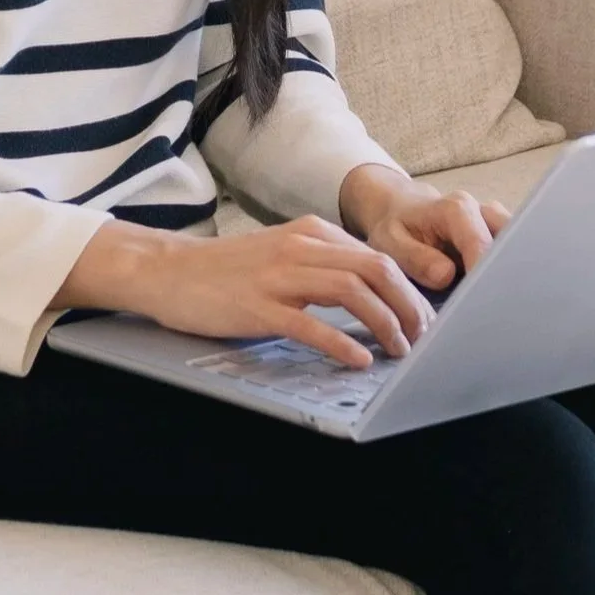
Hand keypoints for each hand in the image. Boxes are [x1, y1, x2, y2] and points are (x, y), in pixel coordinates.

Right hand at [53, 214, 435, 369]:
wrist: (170, 271)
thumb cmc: (229, 271)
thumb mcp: (282, 256)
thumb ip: (322, 267)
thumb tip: (371, 294)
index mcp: (311, 233)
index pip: (377, 256)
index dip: (408, 289)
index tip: (424, 319)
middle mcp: (301, 246)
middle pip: (374, 269)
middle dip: (407, 306)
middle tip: (423, 339)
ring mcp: (279, 275)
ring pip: (350, 292)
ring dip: (384, 323)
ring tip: (400, 351)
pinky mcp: (258, 306)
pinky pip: (309, 324)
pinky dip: (340, 343)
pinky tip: (357, 360)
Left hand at [335, 162, 511, 297]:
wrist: (400, 210)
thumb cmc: (395, 227)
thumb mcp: (391, 242)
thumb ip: (416, 258)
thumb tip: (446, 276)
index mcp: (456, 210)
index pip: (482, 244)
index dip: (485, 275)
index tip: (482, 305)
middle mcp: (482, 212)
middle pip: (512, 243)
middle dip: (510, 275)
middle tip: (501, 311)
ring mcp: (495, 224)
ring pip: (521, 248)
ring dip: (516, 275)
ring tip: (507, 309)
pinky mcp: (501, 239)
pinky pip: (516, 255)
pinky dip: (514, 276)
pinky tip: (507, 302)